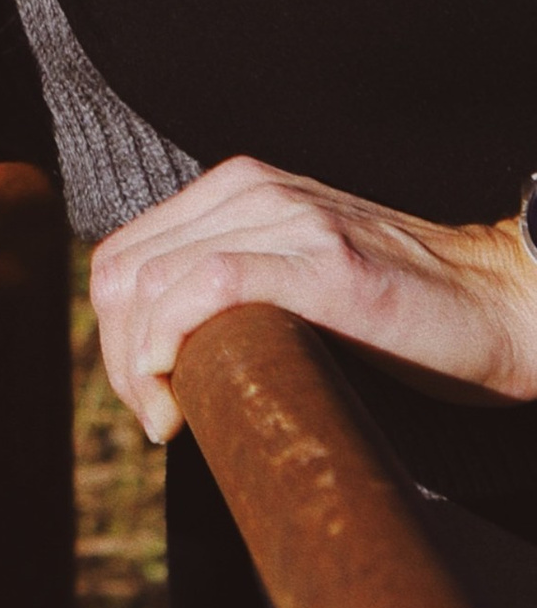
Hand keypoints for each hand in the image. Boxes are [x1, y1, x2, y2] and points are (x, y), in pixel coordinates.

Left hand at [88, 154, 536, 445]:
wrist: (504, 306)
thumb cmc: (405, 316)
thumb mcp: (298, 278)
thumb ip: (234, 284)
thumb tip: (156, 351)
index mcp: (239, 189)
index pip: (124, 253)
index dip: (111, 333)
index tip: (147, 396)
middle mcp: (256, 190)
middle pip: (124, 271)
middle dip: (117, 358)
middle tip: (157, 418)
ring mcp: (292, 220)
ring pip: (154, 281)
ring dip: (138, 365)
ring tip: (172, 419)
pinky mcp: (328, 264)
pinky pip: (210, 286)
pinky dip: (171, 341)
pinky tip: (184, 395)